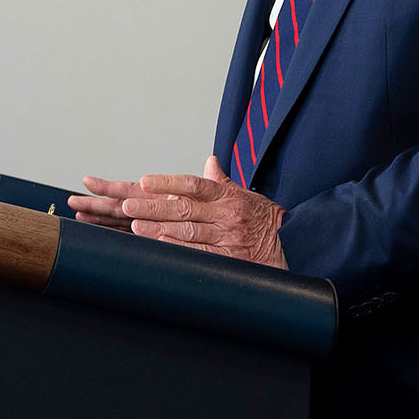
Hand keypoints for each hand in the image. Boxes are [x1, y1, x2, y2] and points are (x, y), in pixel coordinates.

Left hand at [77, 157, 286, 266]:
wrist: (290, 243)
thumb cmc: (261, 218)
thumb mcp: (244, 195)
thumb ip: (222, 181)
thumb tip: (210, 161)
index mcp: (226, 195)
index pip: (193, 184)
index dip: (168, 182)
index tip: (145, 181)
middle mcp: (226, 214)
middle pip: (184, 209)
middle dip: (153, 207)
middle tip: (128, 206)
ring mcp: (227, 236)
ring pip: (187, 231)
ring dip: (159, 229)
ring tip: (136, 226)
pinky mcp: (228, 257)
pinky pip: (198, 252)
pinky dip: (178, 249)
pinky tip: (160, 245)